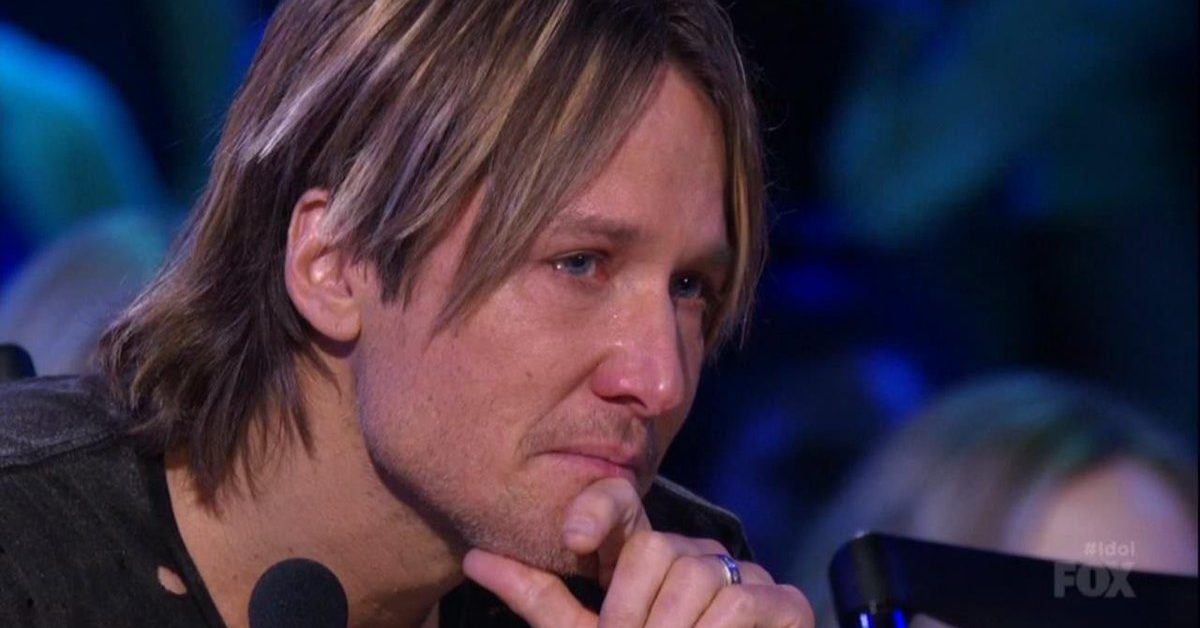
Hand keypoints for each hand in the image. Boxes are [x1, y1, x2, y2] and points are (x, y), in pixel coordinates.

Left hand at [462, 478, 812, 626]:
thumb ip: (539, 599)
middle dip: (633, 614)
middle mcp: (693, 557)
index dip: (599, 508)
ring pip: (695, 574)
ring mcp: (743, 577)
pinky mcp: (784, 604)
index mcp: (643, 562)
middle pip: (656, 550)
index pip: (623, 507)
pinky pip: (740, 600)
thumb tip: (473, 555)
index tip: (574, 538)